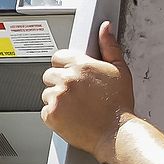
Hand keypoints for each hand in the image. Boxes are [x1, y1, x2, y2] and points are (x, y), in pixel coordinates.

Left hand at [41, 20, 135, 161]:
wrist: (115, 133)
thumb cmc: (119, 106)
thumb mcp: (119, 70)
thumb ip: (109, 46)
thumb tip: (105, 29)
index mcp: (82, 65)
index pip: (58, 57)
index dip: (64, 66)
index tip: (69, 75)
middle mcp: (67, 79)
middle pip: (49, 75)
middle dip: (59, 83)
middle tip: (75, 95)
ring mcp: (58, 97)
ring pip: (46, 94)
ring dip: (56, 100)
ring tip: (75, 108)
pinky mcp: (52, 115)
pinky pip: (44, 112)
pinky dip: (54, 116)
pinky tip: (70, 118)